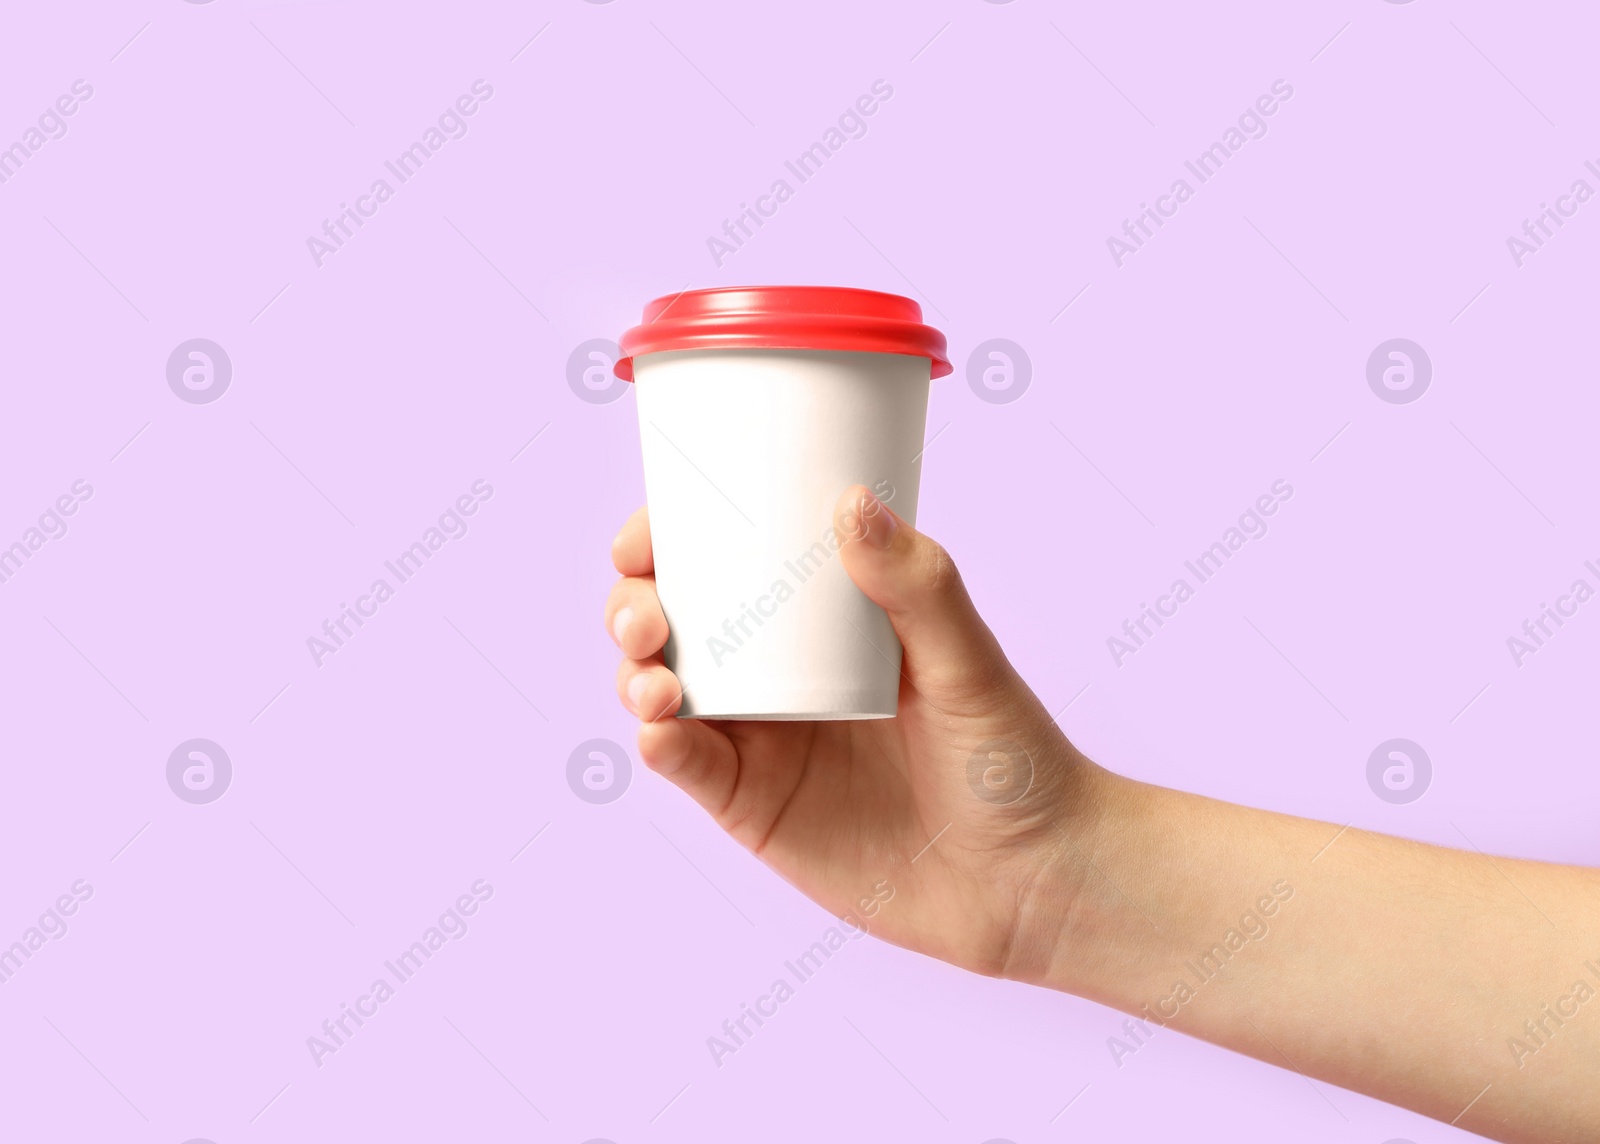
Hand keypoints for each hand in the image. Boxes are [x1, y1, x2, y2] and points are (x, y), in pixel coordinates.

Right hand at [605, 485, 1103, 978]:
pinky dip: (660, 743)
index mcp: (823, 620)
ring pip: (664, 689)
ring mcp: (761, 741)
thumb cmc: (1013, 757)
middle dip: (633, 607)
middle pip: (674, 622)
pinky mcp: (752, 807)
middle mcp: (779, 673)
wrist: (1031, 880)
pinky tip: (661, 729)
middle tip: (645, 618)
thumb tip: (851, 502)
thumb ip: (918, 586)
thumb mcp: (969, 661)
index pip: (728, 561)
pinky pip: (688, 766)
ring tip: (658, 684)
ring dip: (636, 675)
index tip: (646, 535)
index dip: (670, 541)